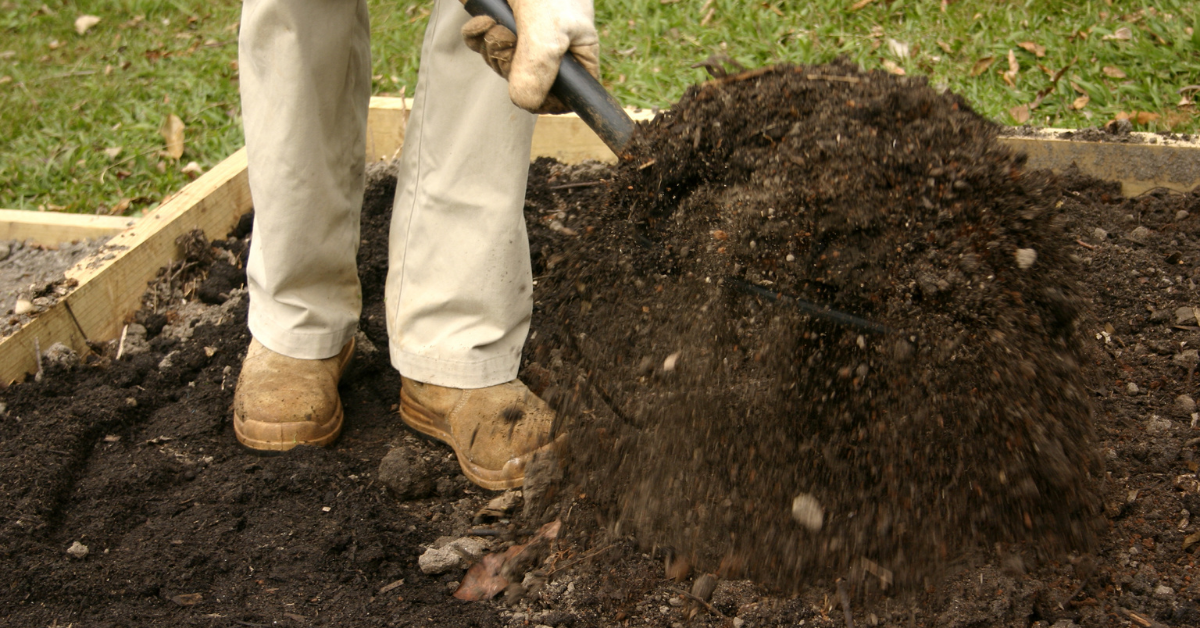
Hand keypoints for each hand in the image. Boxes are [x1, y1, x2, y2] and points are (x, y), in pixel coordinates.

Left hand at [461, 0, 598, 113]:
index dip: (544, 98)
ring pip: (499, 65)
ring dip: (492, 45)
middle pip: (523, 85)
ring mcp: (522, 39)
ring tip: (500, 21)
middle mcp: (550, 52)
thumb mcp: (548, 27)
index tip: (530, 82)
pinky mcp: (498, 25)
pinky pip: (482, 46)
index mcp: (577, 56)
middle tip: (512, 36)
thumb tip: (525, 104)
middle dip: (509, 62)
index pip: (564, 99)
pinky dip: (478, 34)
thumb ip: (539, 67)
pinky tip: (484, 18)